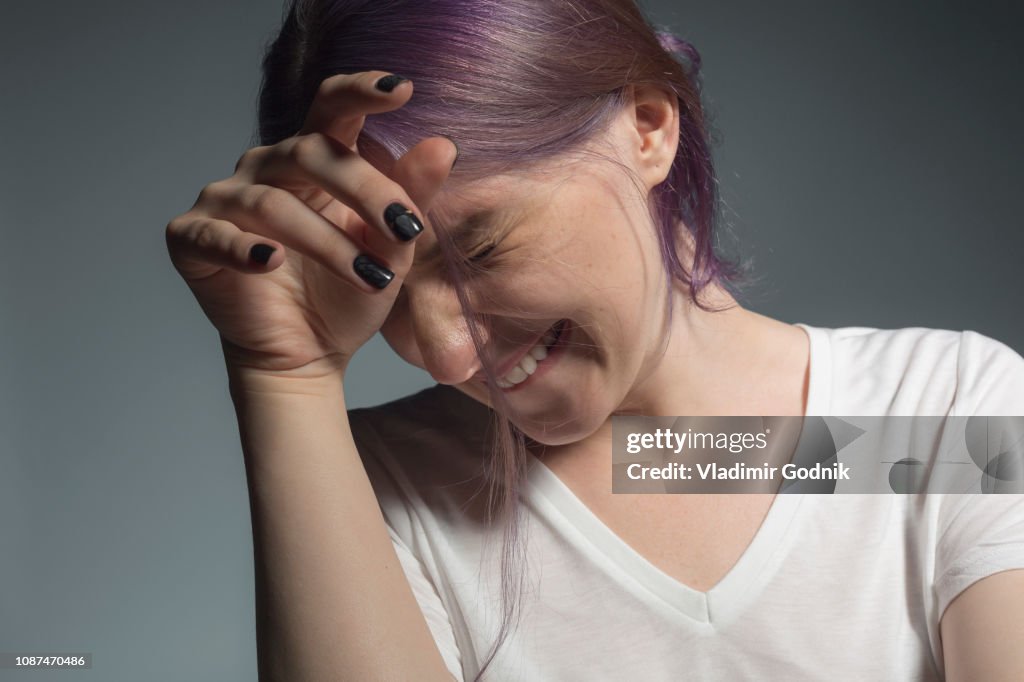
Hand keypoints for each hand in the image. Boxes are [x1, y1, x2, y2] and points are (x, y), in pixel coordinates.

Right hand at [165, 72, 456, 377]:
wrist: (310, 354)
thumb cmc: (348, 292)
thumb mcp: (392, 247)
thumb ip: (412, 197)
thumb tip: (443, 146)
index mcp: (313, 157)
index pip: (331, 106)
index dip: (361, 92)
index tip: (402, 89)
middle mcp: (265, 167)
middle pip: (309, 152)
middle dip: (365, 191)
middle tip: (406, 232)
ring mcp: (224, 200)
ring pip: (274, 203)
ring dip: (329, 243)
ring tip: (370, 280)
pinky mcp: (192, 239)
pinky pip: (215, 236)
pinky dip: (245, 249)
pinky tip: (274, 262)